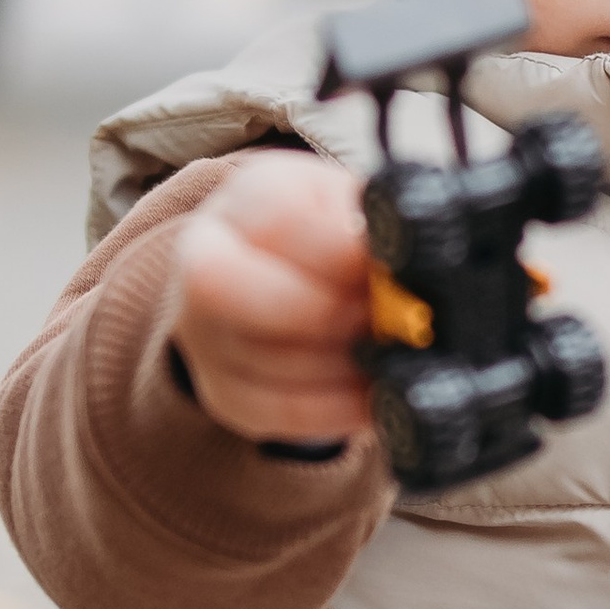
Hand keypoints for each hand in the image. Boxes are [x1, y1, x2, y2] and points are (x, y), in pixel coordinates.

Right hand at [168, 149, 374, 447]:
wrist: (290, 275)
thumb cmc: (333, 236)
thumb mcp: (355, 209)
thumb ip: (374, 228)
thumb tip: (407, 264)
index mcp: (249, 198)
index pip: (272, 218)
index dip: (334, 252)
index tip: (386, 270)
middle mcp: (206, 256)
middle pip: (221, 285)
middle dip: (315, 311)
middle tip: (381, 321)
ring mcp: (202, 329)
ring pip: (254, 355)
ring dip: (336, 365)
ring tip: (391, 359)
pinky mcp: (222, 389)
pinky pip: (268, 410)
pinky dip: (331, 410)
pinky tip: (373, 397)